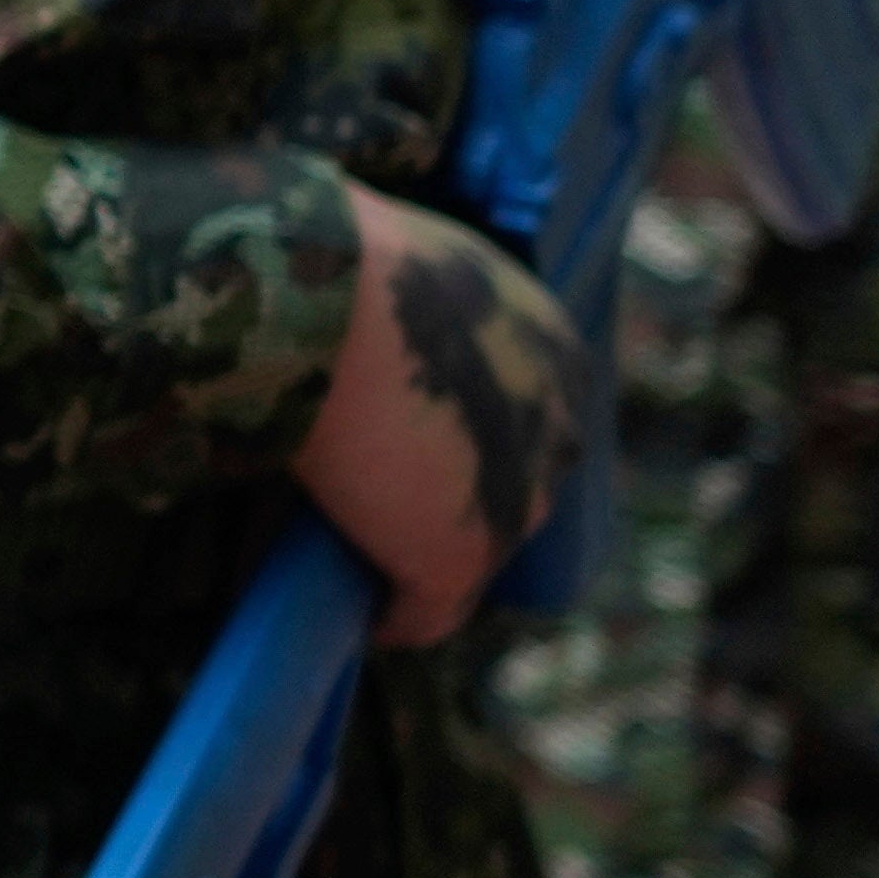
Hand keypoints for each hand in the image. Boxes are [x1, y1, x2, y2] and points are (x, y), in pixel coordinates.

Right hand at [295, 186, 580, 648]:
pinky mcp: (457, 560)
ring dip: (425, 559)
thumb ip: (415, 306)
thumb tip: (355, 326)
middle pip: (513, 488)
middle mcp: (558, 427)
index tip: (407, 447)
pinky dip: (395, 617)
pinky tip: (364, 617)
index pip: (524, 417)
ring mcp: (515, 501)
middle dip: (457, 500)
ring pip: (472, 551)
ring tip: (367, 564)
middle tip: (380, 504)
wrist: (321, 294)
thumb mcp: (405, 266)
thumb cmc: (338, 259)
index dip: (464, 437)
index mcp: (556, 349)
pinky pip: (427, 614)